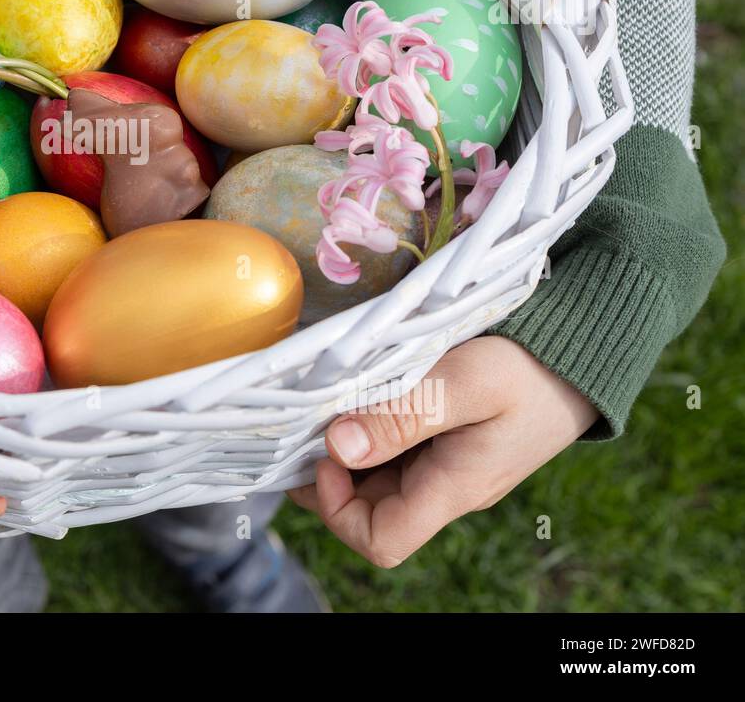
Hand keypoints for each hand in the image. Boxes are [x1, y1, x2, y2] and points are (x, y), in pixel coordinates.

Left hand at [288, 336, 595, 567]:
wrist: (581, 351)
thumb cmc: (530, 367)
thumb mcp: (466, 381)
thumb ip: (404, 416)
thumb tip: (339, 447)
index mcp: (453, 489)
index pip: (381, 541)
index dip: (337, 508)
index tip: (327, 452)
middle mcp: (447, 489)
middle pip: (369, 510)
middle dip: (330, 471)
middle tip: (311, 418)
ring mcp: (449, 467)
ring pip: (377, 479)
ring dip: (347, 448)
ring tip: (331, 401)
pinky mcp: (449, 442)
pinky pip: (396, 452)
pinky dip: (369, 429)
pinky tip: (361, 393)